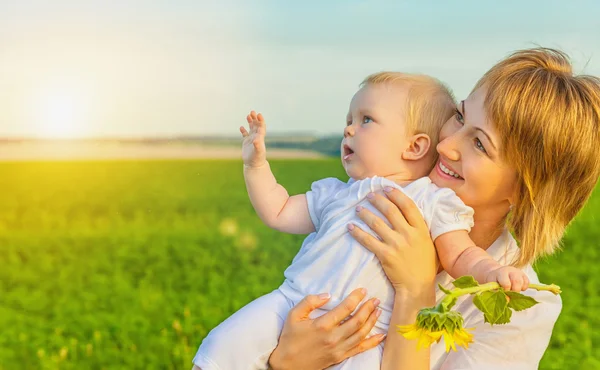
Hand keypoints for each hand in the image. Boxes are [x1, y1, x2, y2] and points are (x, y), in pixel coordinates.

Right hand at [240, 110, 266, 167]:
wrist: (254, 165)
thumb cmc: (257, 158)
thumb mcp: (258, 151)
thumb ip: (258, 144)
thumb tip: (256, 138)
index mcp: (260, 137)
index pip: (261, 126)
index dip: (260, 120)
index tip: (258, 114)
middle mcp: (256, 137)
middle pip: (256, 125)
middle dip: (255, 119)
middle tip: (252, 112)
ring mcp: (251, 140)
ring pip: (251, 128)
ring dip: (250, 122)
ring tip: (248, 115)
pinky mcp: (246, 143)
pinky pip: (245, 135)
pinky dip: (244, 131)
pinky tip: (241, 127)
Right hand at [268, 288, 384, 369]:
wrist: (288, 365)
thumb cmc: (290, 338)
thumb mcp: (293, 315)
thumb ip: (309, 302)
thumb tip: (327, 295)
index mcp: (322, 325)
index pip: (345, 308)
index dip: (356, 298)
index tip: (363, 290)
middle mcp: (333, 337)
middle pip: (357, 321)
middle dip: (369, 308)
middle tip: (376, 299)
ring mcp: (338, 349)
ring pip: (361, 334)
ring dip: (372, 321)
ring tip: (378, 310)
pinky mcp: (340, 357)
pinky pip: (360, 349)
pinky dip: (373, 342)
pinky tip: (381, 335)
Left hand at [348, 188, 436, 298]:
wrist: (418, 287)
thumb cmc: (424, 266)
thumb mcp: (428, 243)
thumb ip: (419, 228)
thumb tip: (409, 213)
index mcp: (421, 230)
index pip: (408, 205)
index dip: (396, 194)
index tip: (387, 188)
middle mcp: (409, 234)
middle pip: (390, 211)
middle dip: (378, 200)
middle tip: (369, 195)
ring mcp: (397, 244)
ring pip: (377, 223)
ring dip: (366, 214)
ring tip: (358, 209)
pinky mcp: (385, 255)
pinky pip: (368, 240)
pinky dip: (358, 232)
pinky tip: (350, 227)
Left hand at [486, 266, 529, 291]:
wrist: (497, 273)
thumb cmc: (494, 280)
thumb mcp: (492, 286)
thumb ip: (498, 293)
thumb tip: (508, 300)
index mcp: (502, 272)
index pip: (506, 283)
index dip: (506, 291)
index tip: (504, 292)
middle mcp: (511, 271)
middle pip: (517, 282)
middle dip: (514, 291)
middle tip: (510, 293)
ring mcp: (519, 272)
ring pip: (523, 282)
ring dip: (519, 289)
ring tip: (512, 289)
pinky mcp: (524, 275)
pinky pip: (527, 283)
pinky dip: (523, 288)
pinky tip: (517, 287)